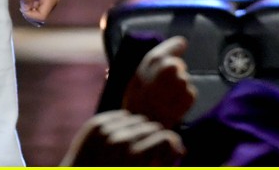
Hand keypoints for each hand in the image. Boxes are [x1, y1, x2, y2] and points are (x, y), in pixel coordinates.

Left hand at [19, 0, 58, 25]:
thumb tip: (24, 8)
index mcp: (51, 0)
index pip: (41, 17)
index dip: (30, 14)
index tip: (23, 6)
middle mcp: (53, 3)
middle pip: (40, 16)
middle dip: (30, 12)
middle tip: (23, 2)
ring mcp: (50, 1)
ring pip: (39, 12)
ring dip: (30, 8)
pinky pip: (38, 7)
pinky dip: (32, 5)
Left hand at [60, 110, 184, 165]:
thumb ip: (161, 162)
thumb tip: (182, 150)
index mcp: (134, 159)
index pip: (166, 138)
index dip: (172, 144)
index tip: (172, 151)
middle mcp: (120, 142)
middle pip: (153, 127)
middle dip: (155, 139)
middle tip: (149, 151)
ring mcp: (106, 131)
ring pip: (139, 119)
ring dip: (140, 131)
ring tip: (131, 147)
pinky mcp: (96, 123)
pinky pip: (122, 115)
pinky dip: (124, 125)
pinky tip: (118, 139)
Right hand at [122, 35, 196, 128]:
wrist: (142, 125)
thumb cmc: (135, 102)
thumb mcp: (136, 78)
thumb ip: (150, 64)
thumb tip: (165, 55)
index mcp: (155, 59)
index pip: (176, 44)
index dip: (177, 46)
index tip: (182, 44)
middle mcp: (171, 66)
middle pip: (179, 66)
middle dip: (174, 74)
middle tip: (162, 89)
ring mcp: (182, 80)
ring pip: (184, 81)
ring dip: (178, 89)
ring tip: (165, 100)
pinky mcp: (189, 95)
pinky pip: (190, 94)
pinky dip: (184, 100)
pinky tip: (172, 107)